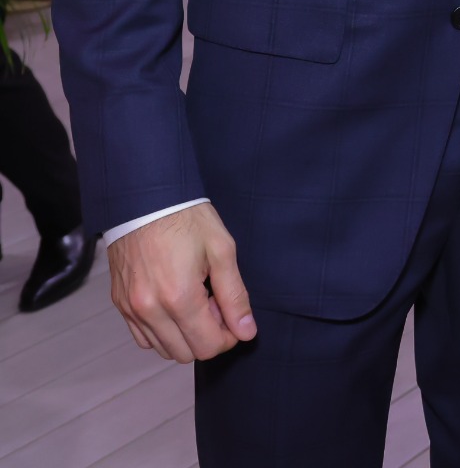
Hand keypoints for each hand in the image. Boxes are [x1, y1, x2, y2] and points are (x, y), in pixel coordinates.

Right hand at [108, 202, 255, 362]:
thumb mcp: (221, 250)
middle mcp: (150, 310)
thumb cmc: (186, 219)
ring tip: (194, 299)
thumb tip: (246, 331)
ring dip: (184, 336)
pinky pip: (143, 337)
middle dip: (207, 336)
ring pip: (163, 349)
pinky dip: (162, 331)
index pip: (208, 346)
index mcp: (179, 297)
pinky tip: (174, 304)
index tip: (232, 315)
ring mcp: (131, 309)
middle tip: (214, 303)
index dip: (228, 337)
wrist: (144, 198)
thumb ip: (234, 295)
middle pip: (185, 354)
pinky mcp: (120, 304)